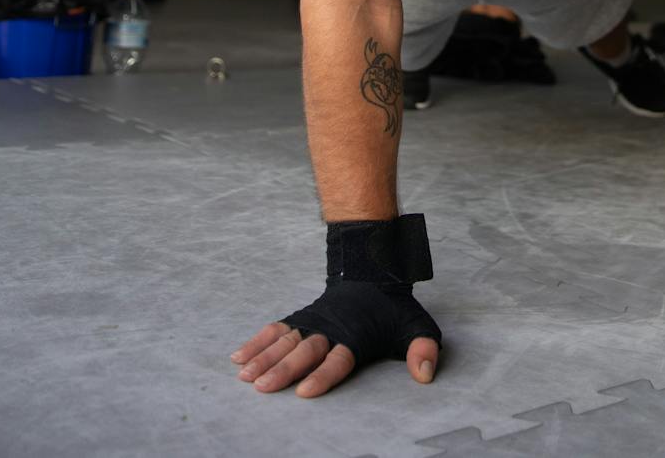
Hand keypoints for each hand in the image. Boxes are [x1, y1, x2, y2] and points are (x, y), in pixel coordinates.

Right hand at [229, 301, 438, 398]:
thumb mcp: (416, 327)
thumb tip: (425, 375)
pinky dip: (256, 341)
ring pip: (285, 340)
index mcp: (356, 336)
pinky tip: (238, 357)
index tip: (304, 392)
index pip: (338, 359)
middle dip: (282, 369)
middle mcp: (330, 329)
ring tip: (244, 376)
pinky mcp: (300, 317)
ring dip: (263, 357)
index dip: (322, 375)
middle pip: (304, 351)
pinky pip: (275, 329)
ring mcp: (312, 321)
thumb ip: (423, 350)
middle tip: (262, 387)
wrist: (372, 272)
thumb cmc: (392, 309)